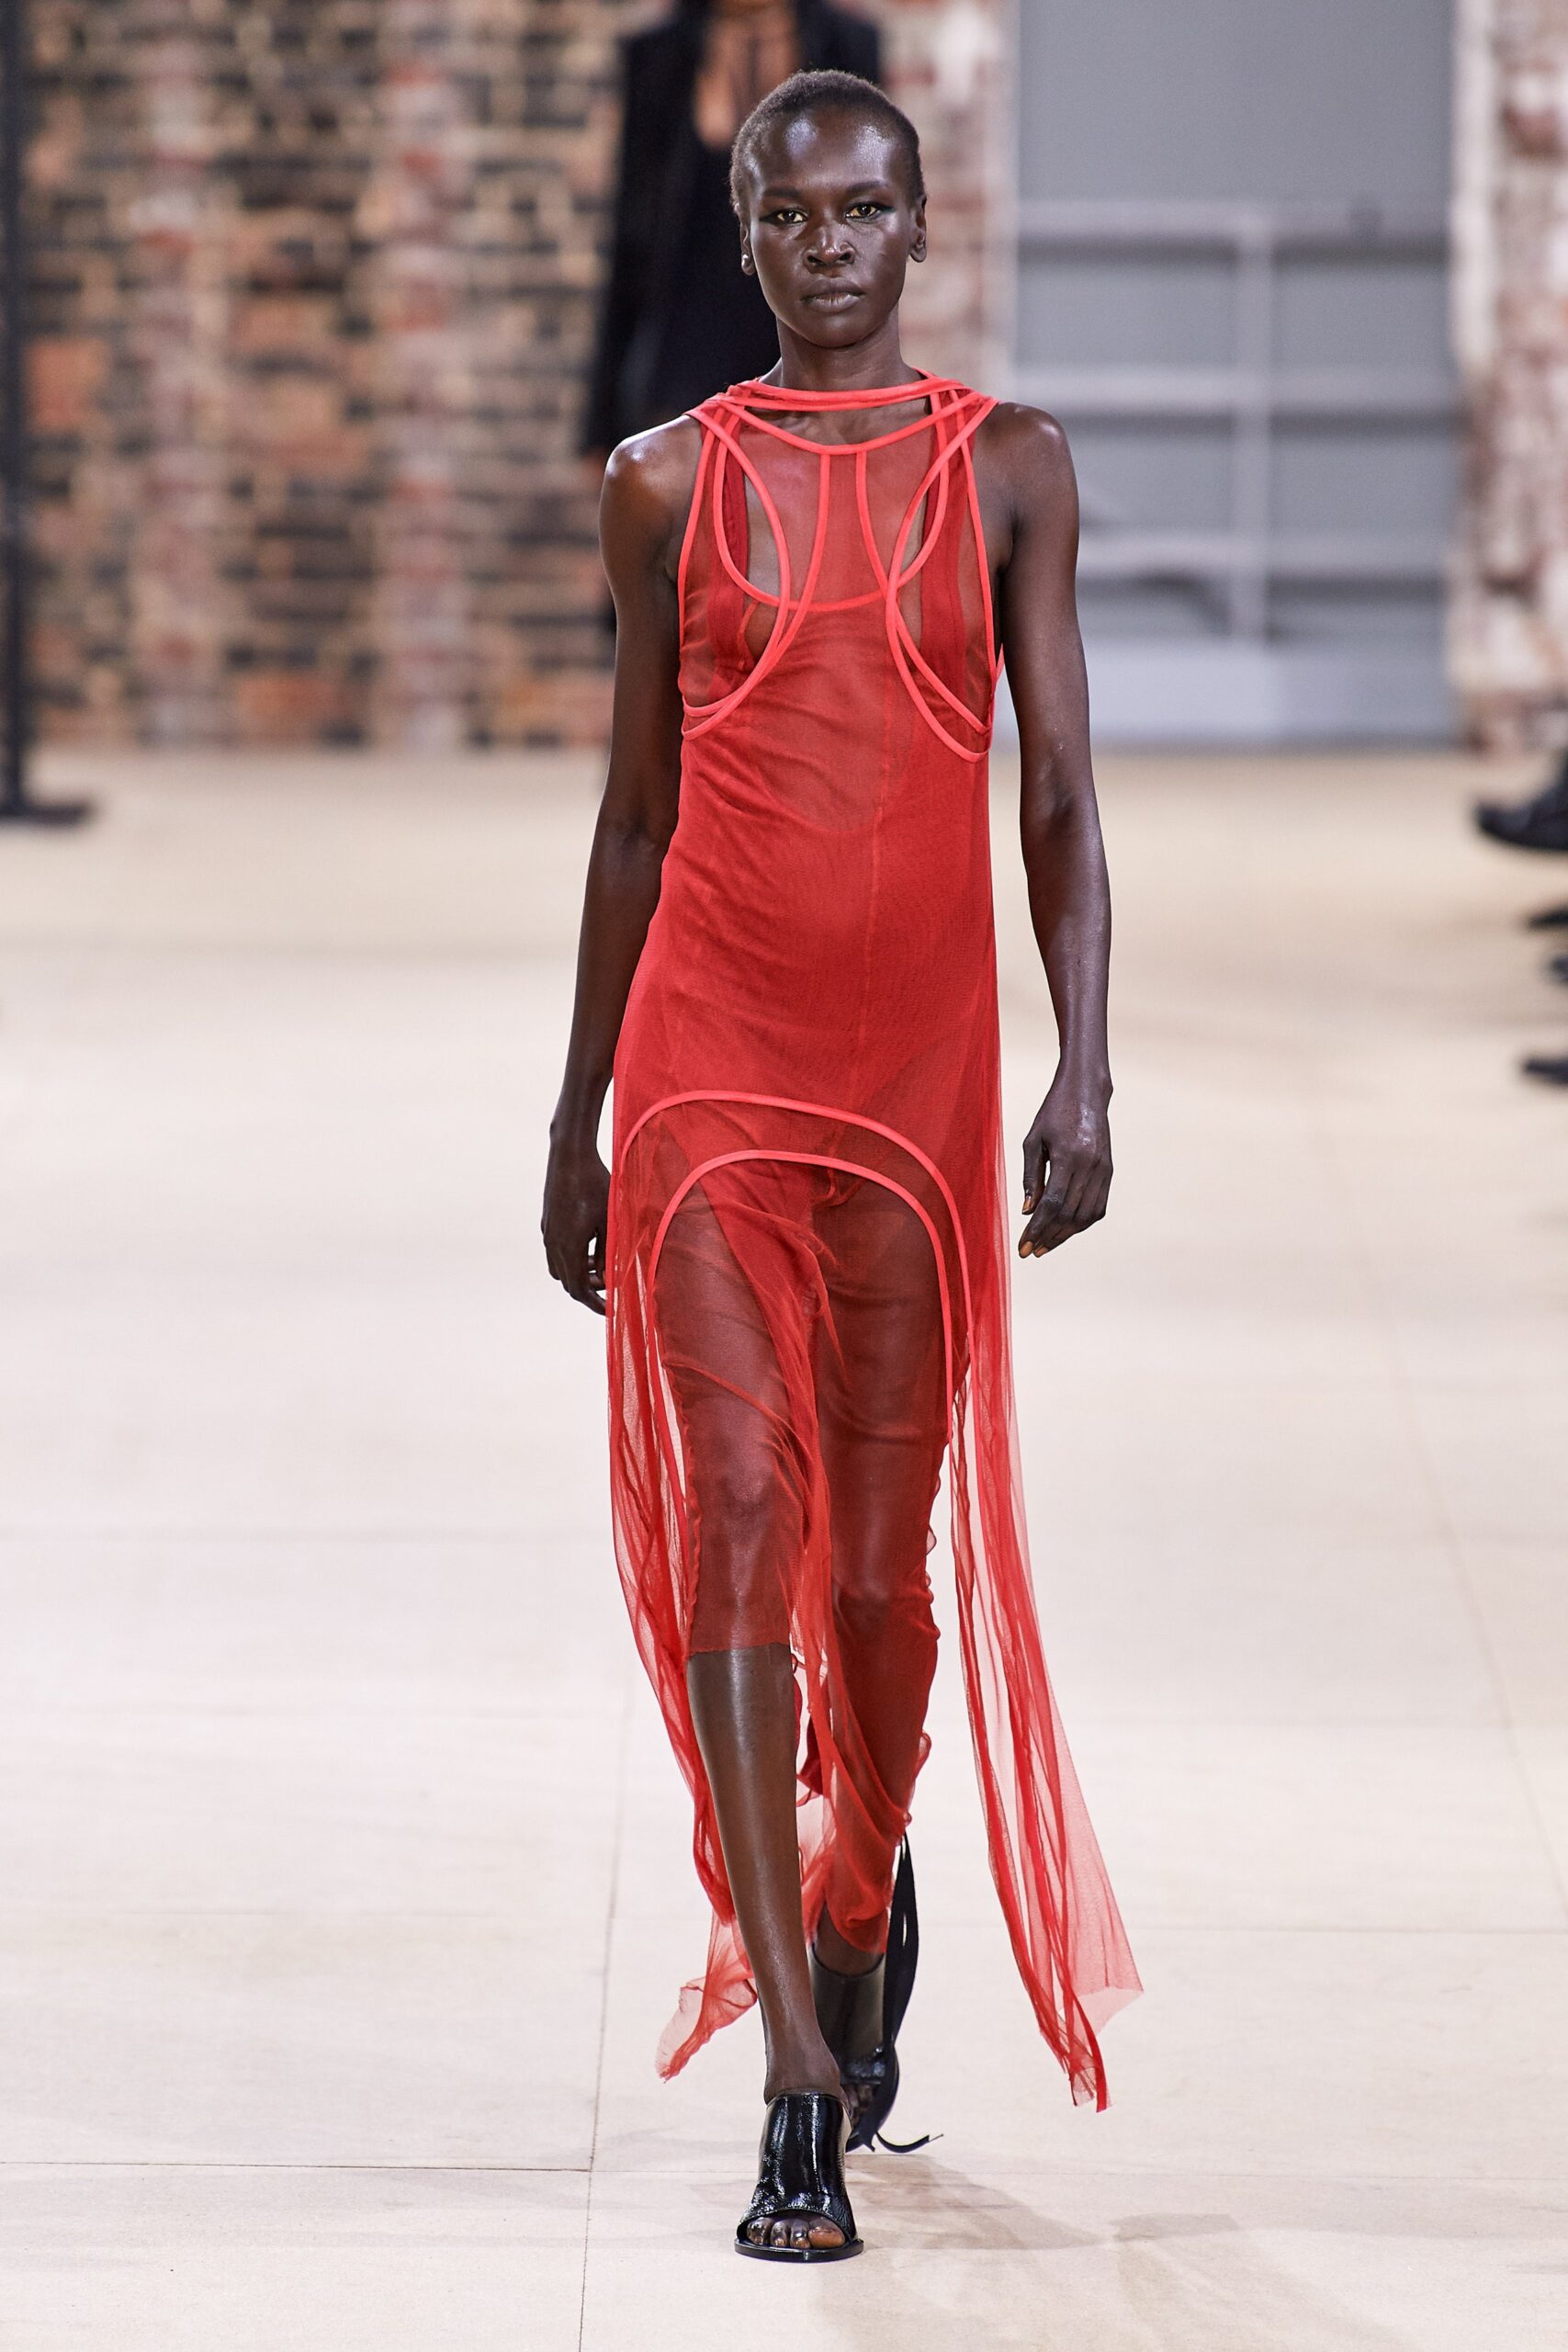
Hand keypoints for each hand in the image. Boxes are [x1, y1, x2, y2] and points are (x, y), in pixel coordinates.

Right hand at [542, 1130, 610, 1313]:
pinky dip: (571, 1259)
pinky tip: (589, 1249)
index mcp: (569, 1246)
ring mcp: (548, 1232)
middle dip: (588, 1290)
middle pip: (567, 1282)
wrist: (570, 1156)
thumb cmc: (596, 1185)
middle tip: (609, 1289)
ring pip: (559, 1268)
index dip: (594, 1303)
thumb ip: (610, 1252)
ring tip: (599, 1268)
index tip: (610, 1311)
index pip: (578, 1288)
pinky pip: (555, 1252)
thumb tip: (609, 1278)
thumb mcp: (611, 1220)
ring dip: (578, 1274)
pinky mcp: (548, 1222)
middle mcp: (553, 1243)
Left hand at [1019, 1080, 1111, 1257]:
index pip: (1052, 1204)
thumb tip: (1028, 1211)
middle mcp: (1090, 1166)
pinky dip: (1082, 1223)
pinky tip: (1066, 1230)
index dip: (1037, 1229)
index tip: (1023, 1247)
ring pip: (1086, 1215)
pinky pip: (1098, 1207)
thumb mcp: (1033, 1140)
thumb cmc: (1053, 1113)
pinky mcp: (1109, 1171)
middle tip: (1031, 1251)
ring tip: (1045, 1246)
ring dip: (1065, 1235)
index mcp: (1069, 1156)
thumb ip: (1031, 1176)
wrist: (1086, 1092)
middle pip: (1069, 1214)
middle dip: (1048, 1237)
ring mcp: (1104, 1170)